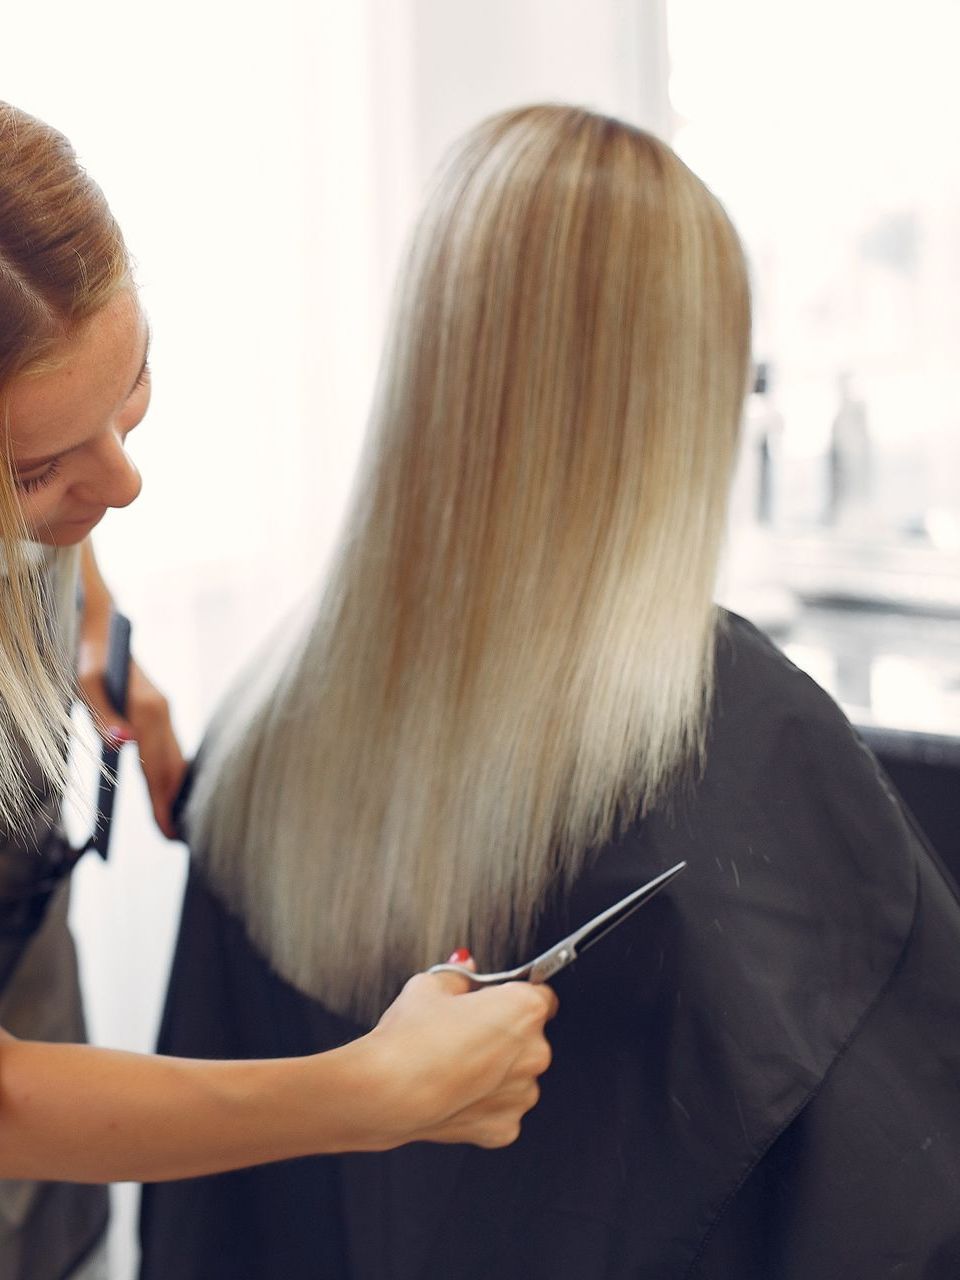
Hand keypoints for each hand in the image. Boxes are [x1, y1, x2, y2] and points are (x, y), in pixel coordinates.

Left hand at [77, 636, 186, 840]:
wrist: (103, 627)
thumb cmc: (89, 659)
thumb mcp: (87, 686)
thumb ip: (104, 717)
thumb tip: (124, 746)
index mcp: (147, 709)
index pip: (157, 769)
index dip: (162, 804)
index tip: (165, 833)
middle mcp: (163, 711)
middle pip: (173, 768)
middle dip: (174, 805)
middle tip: (172, 838)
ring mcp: (165, 710)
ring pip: (177, 758)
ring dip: (177, 791)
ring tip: (173, 821)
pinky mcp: (161, 710)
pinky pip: (172, 748)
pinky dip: (173, 773)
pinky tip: (171, 789)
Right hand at [361, 959, 557, 1149]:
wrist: (388, 1094)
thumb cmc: (410, 1040)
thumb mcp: (429, 986)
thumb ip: (458, 975)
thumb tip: (464, 969)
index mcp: (524, 1009)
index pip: (540, 994)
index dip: (515, 995)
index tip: (498, 1000)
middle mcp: (534, 1052)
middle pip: (529, 1037)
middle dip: (504, 1034)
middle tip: (465, 1033)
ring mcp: (522, 1094)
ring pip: (517, 1075)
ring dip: (496, 1071)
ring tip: (455, 1065)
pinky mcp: (505, 1127)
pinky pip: (501, 1108)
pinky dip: (483, 1103)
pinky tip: (454, 1093)